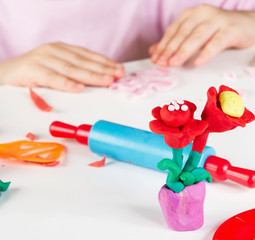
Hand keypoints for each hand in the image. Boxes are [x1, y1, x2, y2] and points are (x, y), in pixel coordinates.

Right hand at [0, 42, 123, 91]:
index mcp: (63, 49)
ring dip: (91, 76)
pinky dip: (66, 83)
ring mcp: (43, 58)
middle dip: (103, 69)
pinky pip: (53, 78)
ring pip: (72, 69)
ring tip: (107, 81)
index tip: (120, 70)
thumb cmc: (35, 74)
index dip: (105, 62)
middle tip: (118, 75)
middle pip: (83, 62)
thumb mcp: (58, 69)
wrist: (5, 75)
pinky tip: (79, 88)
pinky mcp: (32, 69)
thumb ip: (75, 72)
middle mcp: (55, 51)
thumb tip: (101, 79)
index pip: (88, 55)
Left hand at [149, 4, 254, 66]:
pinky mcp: (231, 29)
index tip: (155, 59)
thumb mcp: (195, 35)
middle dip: (170, 49)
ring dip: (184, 51)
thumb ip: (176, 42)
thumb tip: (154, 52)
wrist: (249, 24)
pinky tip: (198, 62)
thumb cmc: (218, 32)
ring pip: (197, 36)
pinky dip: (206, 52)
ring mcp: (217, 20)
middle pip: (183, 33)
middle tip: (162, 63)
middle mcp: (202, 13)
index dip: (163, 45)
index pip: (173, 31)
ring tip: (174, 63)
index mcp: (191, 14)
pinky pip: (217, 42)